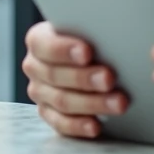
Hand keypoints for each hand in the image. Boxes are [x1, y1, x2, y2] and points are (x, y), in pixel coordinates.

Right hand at [22, 21, 127, 138]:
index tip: (87, 52)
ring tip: (118, 102)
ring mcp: (40, 92)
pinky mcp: (49, 113)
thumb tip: (117, 28)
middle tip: (110, 79)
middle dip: (85, 78)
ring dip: (92, 103)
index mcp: (38, 40)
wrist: (91, 54)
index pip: (44, 44)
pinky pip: (61, 124)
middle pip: (55, 76)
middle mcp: (34, 66)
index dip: (64, 49)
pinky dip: (79, 126)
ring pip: (62, 101)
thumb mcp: (90, 26)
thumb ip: (95, 27)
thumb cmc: (92, 36)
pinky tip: (96, 126)